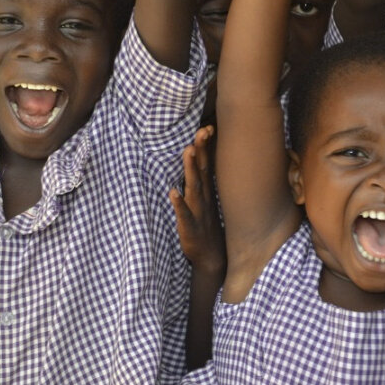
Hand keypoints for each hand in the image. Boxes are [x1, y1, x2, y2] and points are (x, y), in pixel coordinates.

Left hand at [170, 126, 226, 275]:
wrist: (212, 258)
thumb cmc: (206, 227)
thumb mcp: (205, 202)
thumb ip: (200, 182)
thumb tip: (197, 163)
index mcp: (206, 192)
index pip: (206, 164)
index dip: (206, 146)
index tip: (207, 126)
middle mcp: (204, 198)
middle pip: (202, 170)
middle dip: (201, 149)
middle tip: (202, 130)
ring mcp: (198, 211)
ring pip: (194, 187)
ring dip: (190, 169)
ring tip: (188, 151)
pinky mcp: (189, 227)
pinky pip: (184, 214)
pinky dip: (179, 203)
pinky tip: (173, 192)